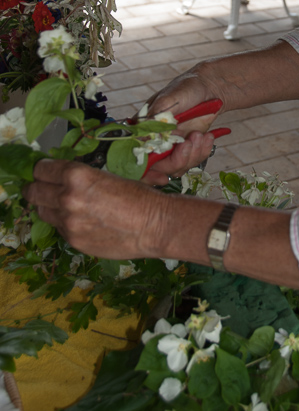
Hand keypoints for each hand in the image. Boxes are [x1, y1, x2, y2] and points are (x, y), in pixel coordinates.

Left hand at [24, 159, 174, 258]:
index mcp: (76, 175)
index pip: (41, 169)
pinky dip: (64, 223)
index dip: (42, 169)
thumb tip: (61, 176)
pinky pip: (58, 228)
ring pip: (42, 211)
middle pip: (33, 191)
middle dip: (36, 187)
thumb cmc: (138, 196)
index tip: (44, 172)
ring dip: (48, 206)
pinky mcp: (73, 241)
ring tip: (61, 205)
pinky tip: (80, 221)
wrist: (154, 225)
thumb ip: (80, 177)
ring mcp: (68, 222)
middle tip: (42, 187)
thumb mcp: (107, 175)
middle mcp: (67, 198)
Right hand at [142, 69, 224, 181]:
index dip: (145, 172)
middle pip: (158, 167)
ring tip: (201, 135)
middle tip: (190, 144)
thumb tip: (141, 137)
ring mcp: (170, 147)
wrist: (210, 90)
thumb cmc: (186, 88)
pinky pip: (192, 161)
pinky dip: (202, 152)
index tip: (160, 178)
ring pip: (177, 167)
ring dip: (192, 154)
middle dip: (177, 160)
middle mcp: (154, 141)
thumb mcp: (169, 99)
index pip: (135, 155)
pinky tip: (208, 137)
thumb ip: (155, 117)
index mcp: (142, 128)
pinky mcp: (186, 149)